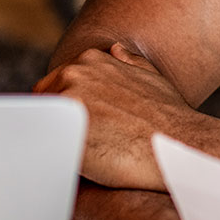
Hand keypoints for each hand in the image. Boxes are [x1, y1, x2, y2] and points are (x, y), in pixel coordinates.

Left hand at [36, 44, 196, 190]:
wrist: (178, 145)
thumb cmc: (169, 116)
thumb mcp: (150, 76)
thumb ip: (127, 62)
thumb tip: (114, 51)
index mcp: (88, 61)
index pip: (54, 84)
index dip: (63, 110)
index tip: (75, 127)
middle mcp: (73, 76)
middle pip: (43, 104)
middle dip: (54, 124)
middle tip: (74, 145)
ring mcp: (67, 105)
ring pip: (41, 126)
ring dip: (52, 141)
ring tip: (75, 159)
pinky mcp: (65, 136)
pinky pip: (44, 149)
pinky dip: (51, 158)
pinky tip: (72, 168)